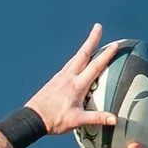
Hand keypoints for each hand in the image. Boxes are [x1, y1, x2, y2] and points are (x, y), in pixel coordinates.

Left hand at [24, 25, 130, 140]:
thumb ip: (97, 118)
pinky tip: (74, 61)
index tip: (115, 45)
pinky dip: (74, 59)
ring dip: (83, 48)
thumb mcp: (77, 120)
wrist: (32, 119)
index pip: (95, 66)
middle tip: (98, 26)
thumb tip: (115, 120)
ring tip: (90, 40)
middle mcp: (68, 77)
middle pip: (82, 54)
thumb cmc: (54, 120)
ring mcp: (60, 78)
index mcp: (76, 85)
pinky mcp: (53, 81)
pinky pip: (67, 66)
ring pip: (74, 58)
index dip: (106, 55)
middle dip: (92, 39)